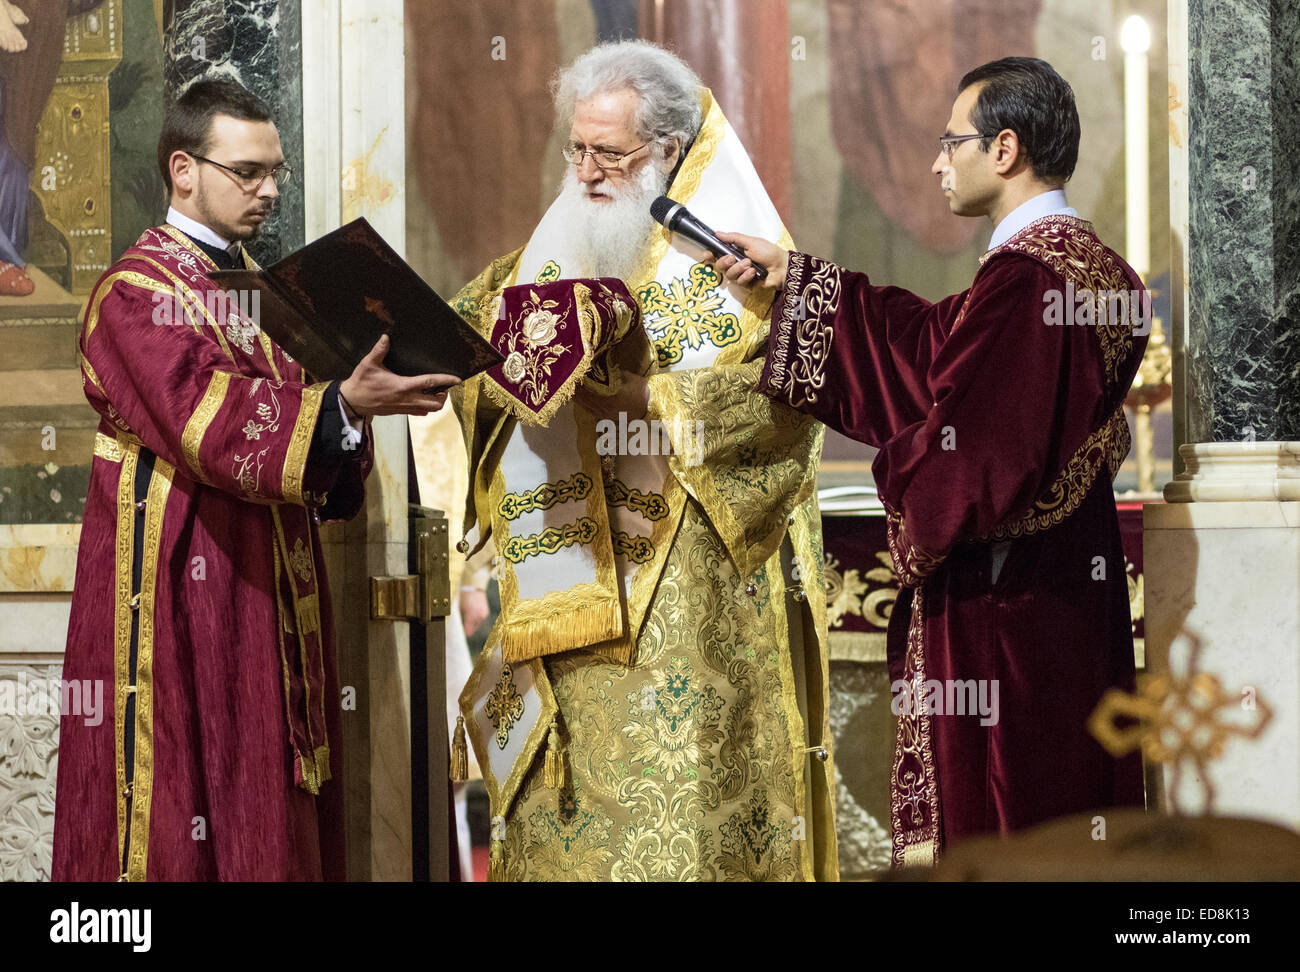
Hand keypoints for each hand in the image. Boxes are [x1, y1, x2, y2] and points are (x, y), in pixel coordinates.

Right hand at [339, 334, 459, 416]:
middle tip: (444, 386)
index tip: (457, 379)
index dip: (445, 380)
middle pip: (435, 403)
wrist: (353, 402)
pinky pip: (420, 413)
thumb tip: (386, 337)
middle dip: (444, 395)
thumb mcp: (368, 364)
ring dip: (436, 402)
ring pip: (429, 410)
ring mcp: (405, 408)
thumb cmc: (361, 383)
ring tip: (436, 392)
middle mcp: (407, 399)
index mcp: (403, 386)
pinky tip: (423, 397)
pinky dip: (426, 407)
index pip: (430, 383)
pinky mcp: (401, 412)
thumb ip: (379, 351)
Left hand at [458, 587, 489, 637]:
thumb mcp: (460, 609)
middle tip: (464, 624)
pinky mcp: (486, 613)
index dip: (464, 632)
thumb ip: (461, 619)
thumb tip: (461, 627)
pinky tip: (473, 614)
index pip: (468, 631)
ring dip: (473, 624)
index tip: (461, 631)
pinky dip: (477, 619)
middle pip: (473, 630)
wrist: (474, 588)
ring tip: (469, 617)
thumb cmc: (464, 598)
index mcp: (470, 617)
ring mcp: (483, 616)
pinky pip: (480, 620)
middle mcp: (478, 617)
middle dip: (468, 628)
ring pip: (477, 625)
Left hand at [573, 371, 648, 423]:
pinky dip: (583, 403)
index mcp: (608, 396)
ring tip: (568, 388)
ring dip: (576, 397)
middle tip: (563, 379)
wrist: (653, 408)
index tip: (569, 373)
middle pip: (582, 397)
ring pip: (584, 405)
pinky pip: (590, 410)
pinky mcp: (607, 419)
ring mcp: (604, 415)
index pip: (586, 388)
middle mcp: (603, 407)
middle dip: (573, 389)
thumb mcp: (628, 376)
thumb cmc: (642, 390)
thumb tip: (598, 365)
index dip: (576, 382)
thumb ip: (611, 373)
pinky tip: (579, 398)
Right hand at [713, 232, 788, 290]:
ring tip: (750, 264)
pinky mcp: (746, 284)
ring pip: (729, 275)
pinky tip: (754, 273)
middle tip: (733, 258)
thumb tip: (718, 233)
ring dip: (739, 269)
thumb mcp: (751, 242)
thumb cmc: (769, 252)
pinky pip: (739, 282)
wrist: (781, 267)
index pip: (717, 255)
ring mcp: (740, 274)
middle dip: (724, 262)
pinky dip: (746, 277)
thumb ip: (734, 238)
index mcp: (735, 252)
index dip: (710, 255)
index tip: (708, 254)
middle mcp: (735, 263)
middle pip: (719, 266)